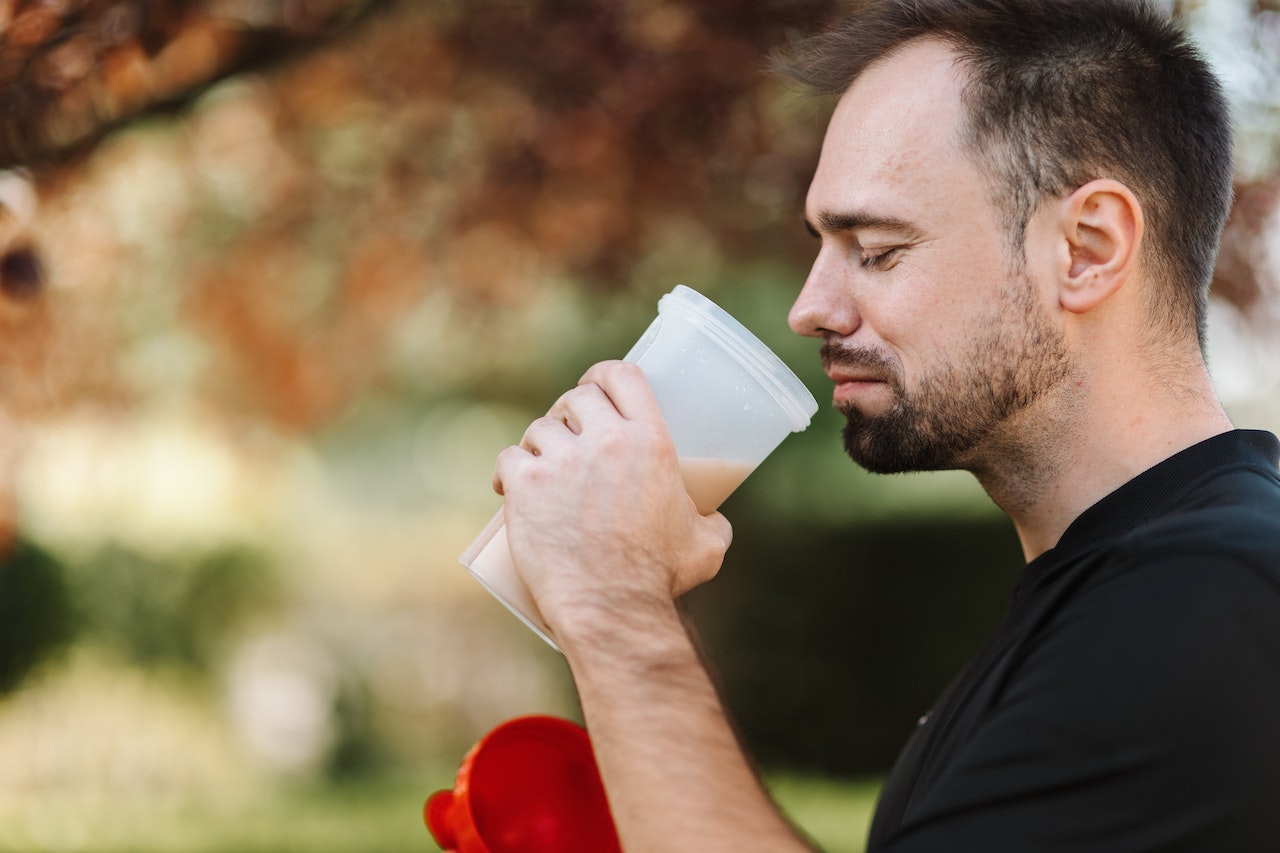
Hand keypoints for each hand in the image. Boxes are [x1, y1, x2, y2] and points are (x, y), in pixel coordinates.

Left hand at [492, 360, 731, 637]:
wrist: (612, 606)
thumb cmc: (660, 578)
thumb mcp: (708, 544)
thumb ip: (714, 522)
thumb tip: (713, 519)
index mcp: (652, 441)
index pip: (623, 376)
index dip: (603, 374)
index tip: (594, 385)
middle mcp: (606, 441)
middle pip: (576, 398)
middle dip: (568, 411)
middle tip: (566, 435)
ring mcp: (562, 461)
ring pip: (539, 428)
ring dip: (538, 442)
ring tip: (540, 468)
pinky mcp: (526, 486)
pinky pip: (507, 458)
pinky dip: (504, 471)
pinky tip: (503, 484)